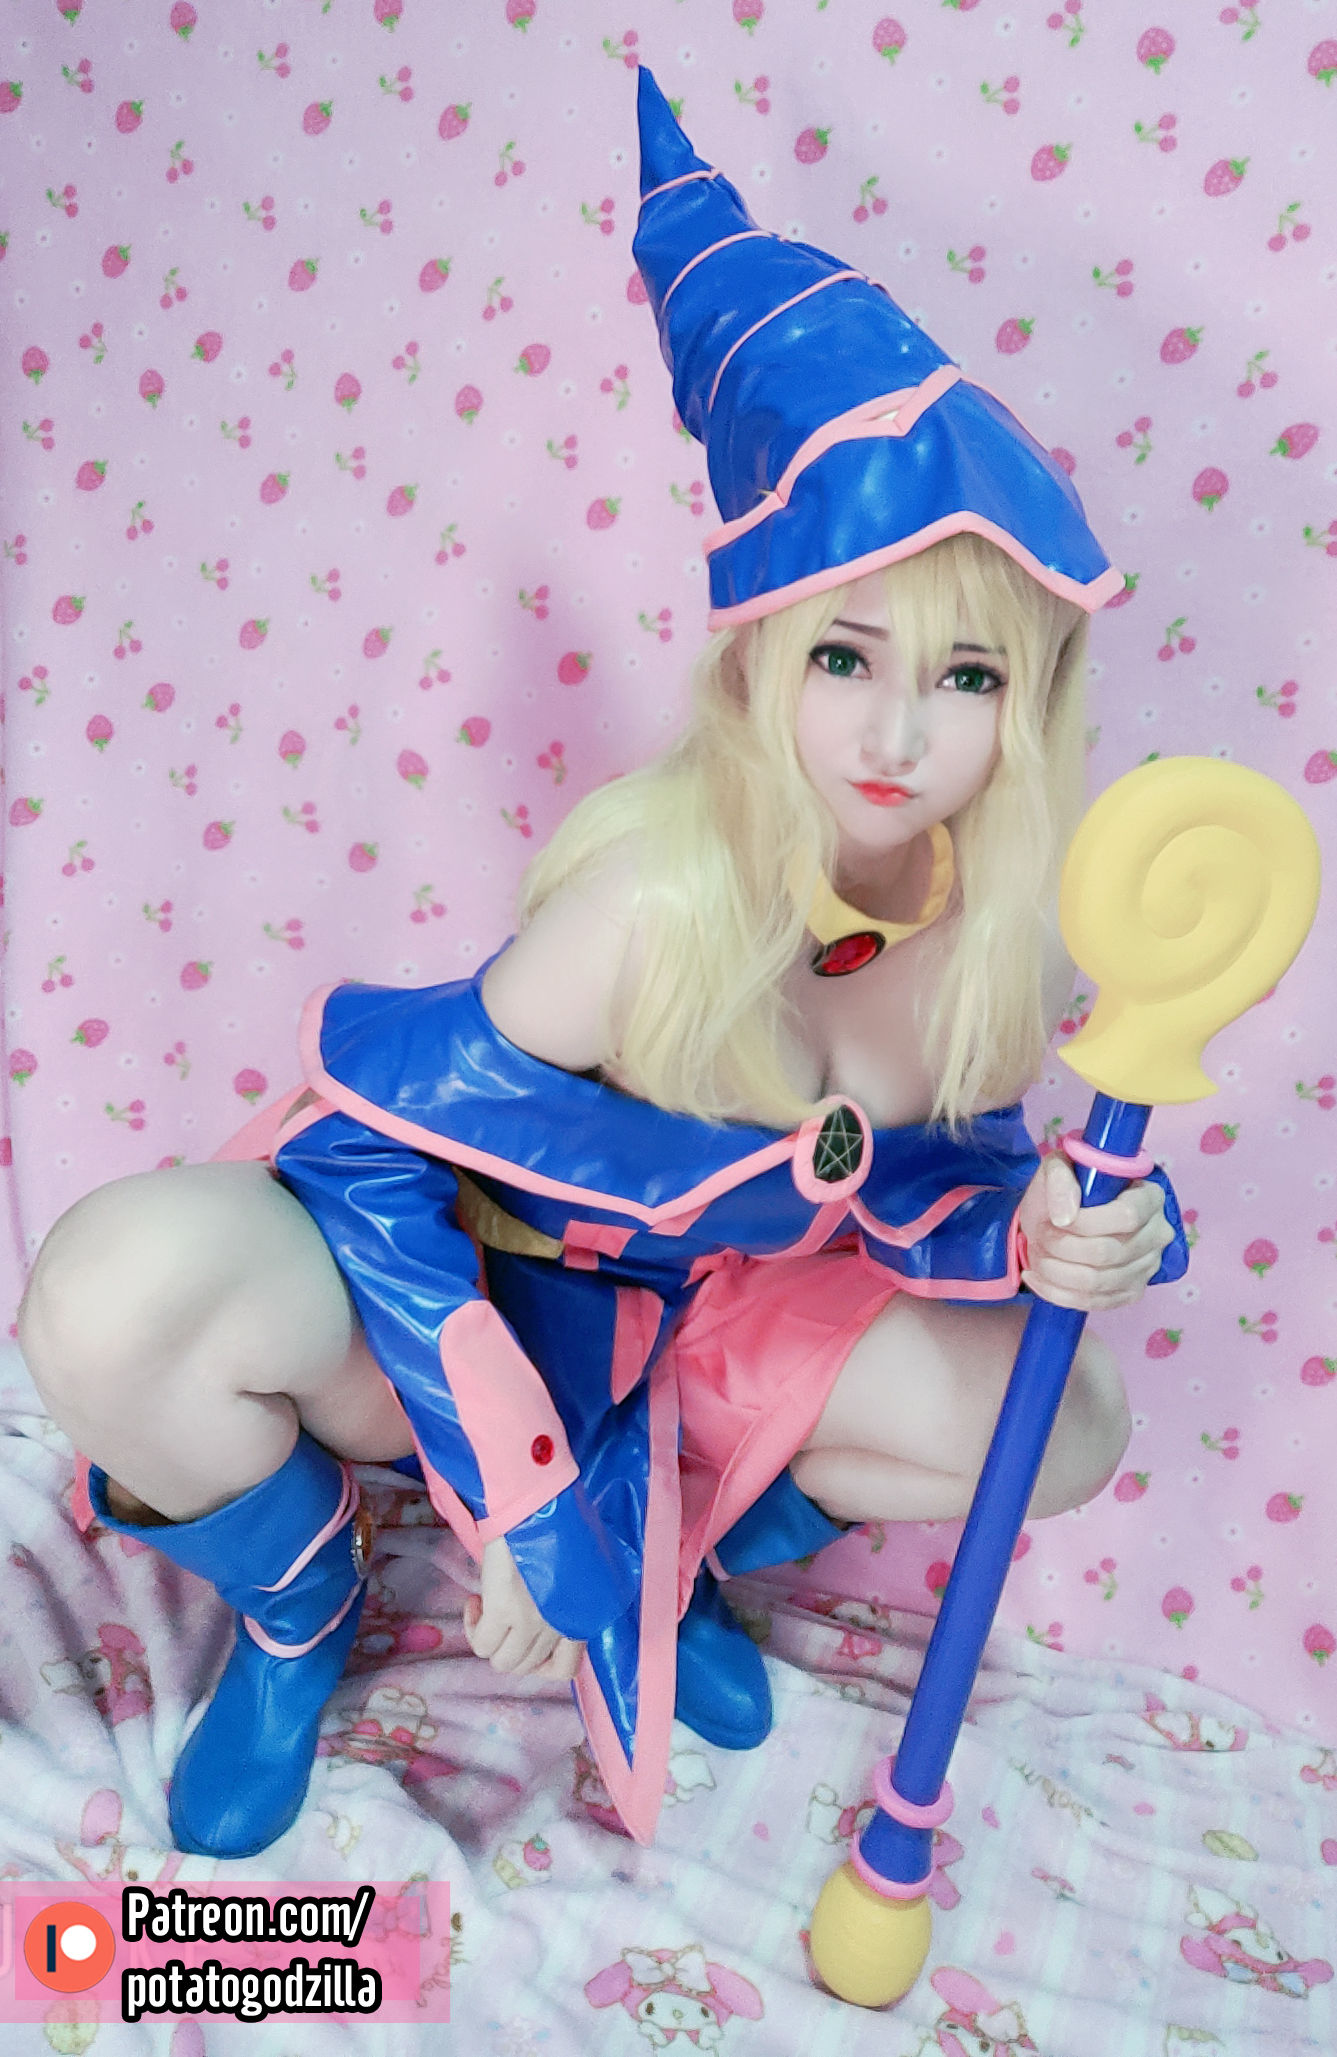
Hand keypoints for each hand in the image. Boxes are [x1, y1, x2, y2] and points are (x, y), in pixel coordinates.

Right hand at [463, 1536, 584, 1683]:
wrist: (533, 1500)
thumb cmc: (556, 1522)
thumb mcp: (574, 1568)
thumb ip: (563, 1598)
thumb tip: (540, 1612)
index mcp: (583, 1615)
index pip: (565, 1669)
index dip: (539, 1664)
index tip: (525, 1640)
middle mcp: (561, 1624)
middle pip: (527, 1666)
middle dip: (509, 1647)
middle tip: (500, 1619)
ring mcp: (533, 1622)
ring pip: (503, 1662)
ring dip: (490, 1641)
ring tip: (486, 1610)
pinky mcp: (505, 1611)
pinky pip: (482, 1644)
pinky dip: (473, 1629)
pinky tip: (475, 1603)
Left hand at [1017, 1151, 1174, 1312]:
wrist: (1060, 1218)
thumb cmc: (1065, 1189)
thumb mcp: (1057, 1168)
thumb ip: (1060, 1180)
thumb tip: (1065, 1215)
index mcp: (1150, 1197)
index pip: (1127, 1216)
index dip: (1086, 1222)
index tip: (1056, 1219)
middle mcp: (1158, 1234)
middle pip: (1108, 1253)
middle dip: (1061, 1246)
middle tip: (1038, 1234)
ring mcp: (1147, 1267)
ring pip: (1097, 1281)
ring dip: (1055, 1269)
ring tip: (1036, 1252)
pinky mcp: (1131, 1292)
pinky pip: (1092, 1302)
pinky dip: (1056, 1292)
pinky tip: (1036, 1276)